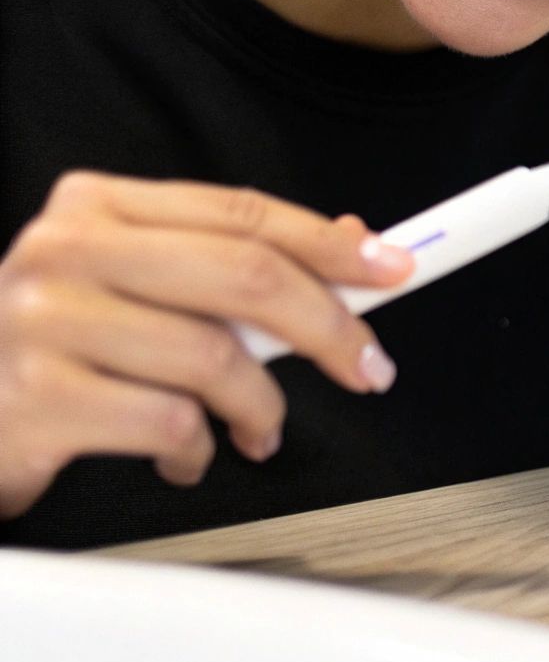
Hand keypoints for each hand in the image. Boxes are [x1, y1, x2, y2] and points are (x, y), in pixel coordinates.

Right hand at [0, 171, 414, 518]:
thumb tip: (354, 241)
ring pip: (216, 358)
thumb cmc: (62, 350)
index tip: (394, 270)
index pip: (242, 212)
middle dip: (329, 327)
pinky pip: (171, 422)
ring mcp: (45, 322)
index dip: (330, 244)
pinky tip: (182, 453)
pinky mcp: (40, 399)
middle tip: (368, 368)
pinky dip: (198, 449)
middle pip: (245, 275)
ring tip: (255, 428)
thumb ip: (229, 261)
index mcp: (96, 207)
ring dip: (261, 407)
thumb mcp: (135, 287)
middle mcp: (66, 250)